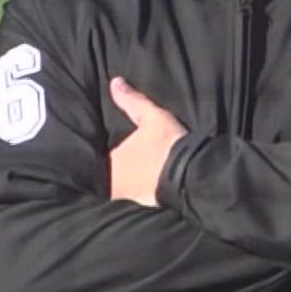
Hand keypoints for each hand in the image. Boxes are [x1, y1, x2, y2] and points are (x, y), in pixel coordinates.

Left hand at [107, 76, 186, 206]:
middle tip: (119, 168)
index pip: (98, 159)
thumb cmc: (167, 146)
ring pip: (119, 191)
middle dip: (111, 173)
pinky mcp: (142, 209)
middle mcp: (114, 184)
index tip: (108, 153)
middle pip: (106, 178)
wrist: (192, 176)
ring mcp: (128, 199)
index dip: (103, 156)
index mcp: (110, 163)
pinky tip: (142, 193)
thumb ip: (132, 101)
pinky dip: (135, 198)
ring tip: (130, 181)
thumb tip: (115, 83)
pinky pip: (132, 203)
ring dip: (123, 186)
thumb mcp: (151, 117)